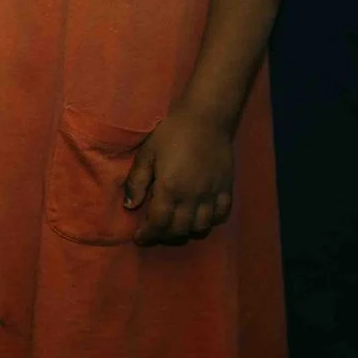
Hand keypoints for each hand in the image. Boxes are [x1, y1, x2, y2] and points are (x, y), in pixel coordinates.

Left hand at [125, 106, 233, 244]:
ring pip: (201, 227)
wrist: (206, 119)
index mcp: (171, 189)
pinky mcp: (227, 188)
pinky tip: (199, 217)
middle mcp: (193, 196)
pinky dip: (210, 222)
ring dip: (186, 232)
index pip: (159, 223)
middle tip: (154, 232)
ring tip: (175, 226)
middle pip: (180, 230)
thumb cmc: (171, 133)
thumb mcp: (146, 154)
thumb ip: (137, 181)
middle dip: (164, 236)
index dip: (148, 234)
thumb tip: (130, 206)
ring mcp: (213, 194)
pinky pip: (222, 215)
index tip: (139, 238)